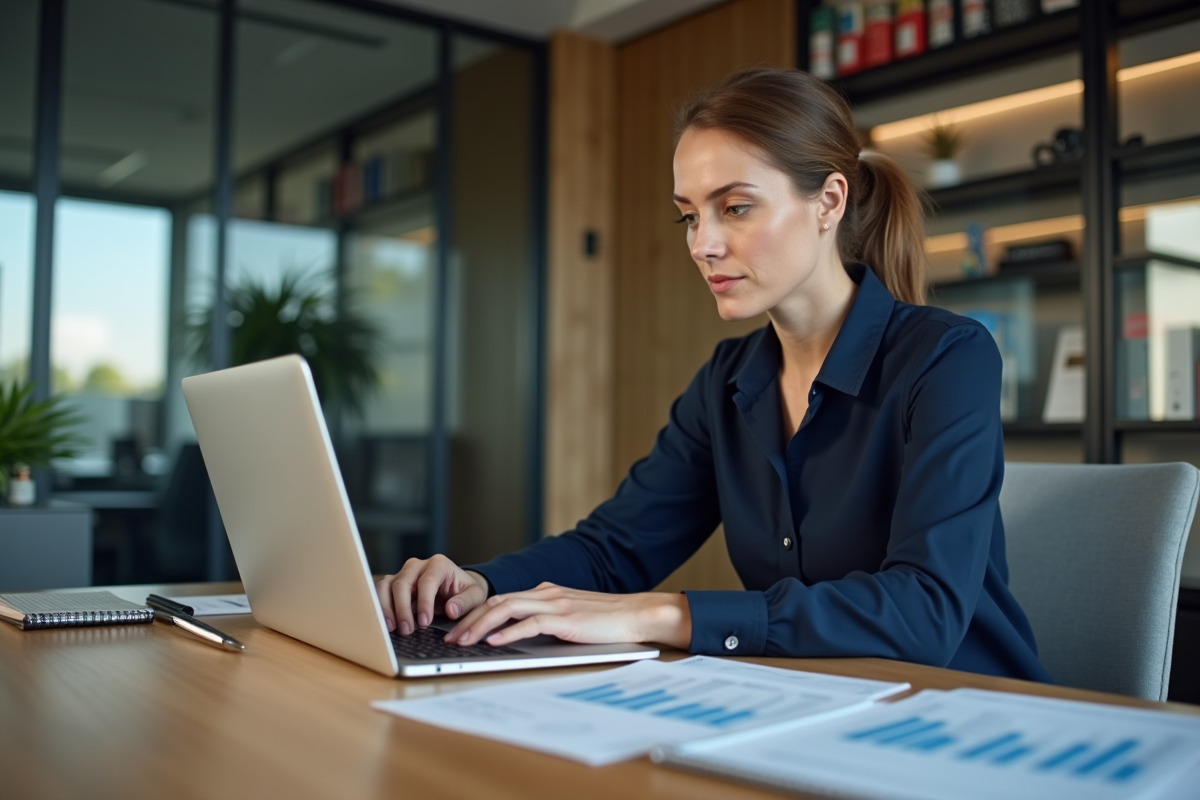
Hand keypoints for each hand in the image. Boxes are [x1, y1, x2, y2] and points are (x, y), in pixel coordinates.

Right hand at [375, 555, 488, 633]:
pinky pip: (380, 592)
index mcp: (439, 565)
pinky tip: (385, 624)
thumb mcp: (475, 596)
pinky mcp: (393, 584)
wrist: (457, 588)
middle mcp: (418, 565)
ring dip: (386, 608)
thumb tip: (450, 610)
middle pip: (403, 583)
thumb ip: (465, 602)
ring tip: (392, 629)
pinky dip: (380, 608)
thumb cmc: (465, 592)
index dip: (424, 602)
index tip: (425, 622)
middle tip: (407, 630)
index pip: (427, 581)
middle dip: (402, 609)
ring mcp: (403, 574)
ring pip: (386, 586)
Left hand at [444, 582, 691, 649]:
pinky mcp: (565, 618)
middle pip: (496, 602)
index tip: (458, 630)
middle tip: (450, 638)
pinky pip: (530, 623)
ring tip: (463, 641)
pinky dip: (508, 631)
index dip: (476, 614)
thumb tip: (521, 634)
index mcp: (545, 593)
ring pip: (506, 609)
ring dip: (480, 626)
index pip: (501, 600)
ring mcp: (555, 603)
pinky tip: (494, 641)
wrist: (635, 614)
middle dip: (469, 620)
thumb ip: (547, 620)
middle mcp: (545, 594)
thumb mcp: (570, 616)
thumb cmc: (606, 621)